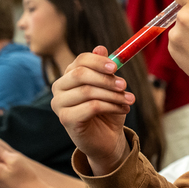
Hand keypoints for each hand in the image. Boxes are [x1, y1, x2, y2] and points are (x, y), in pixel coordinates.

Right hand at [50, 46, 132, 174]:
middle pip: (80, 74)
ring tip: (129, 100)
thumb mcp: (110, 88)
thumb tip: (100, 48)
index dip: (99, 62)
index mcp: (69, 76)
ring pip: (88, 91)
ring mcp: (59, 104)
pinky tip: (123, 110)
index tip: (117, 67)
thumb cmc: (108, 111)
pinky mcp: (65, 119)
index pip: (80, 60)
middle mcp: (59, 88)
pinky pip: (91, 107)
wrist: (107, 139)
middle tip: (124, 85)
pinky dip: (111, 106)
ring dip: (113, 95)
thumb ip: (105, 69)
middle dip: (106, 79)